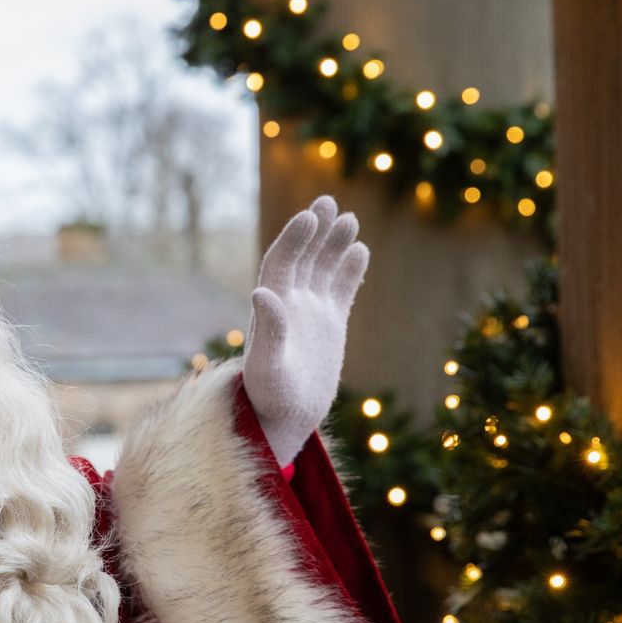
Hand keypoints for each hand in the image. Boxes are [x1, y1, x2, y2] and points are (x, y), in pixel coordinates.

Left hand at [243, 195, 369, 465]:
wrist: (282, 420)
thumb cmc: (268, 398)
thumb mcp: (267, 367)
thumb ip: (268, 332)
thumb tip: (261, 293)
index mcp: (270, 307)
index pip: (282, 261)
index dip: (294, 238)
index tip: (309, 216)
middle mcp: (289, 303)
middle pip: (302, 256)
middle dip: (314, 230)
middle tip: (329, 202)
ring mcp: (310, 312)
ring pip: (322, 268)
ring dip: (333, 243)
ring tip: (349, 219)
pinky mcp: (329, 325)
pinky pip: (340, 290)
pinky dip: (349, 270)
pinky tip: (360, 250)